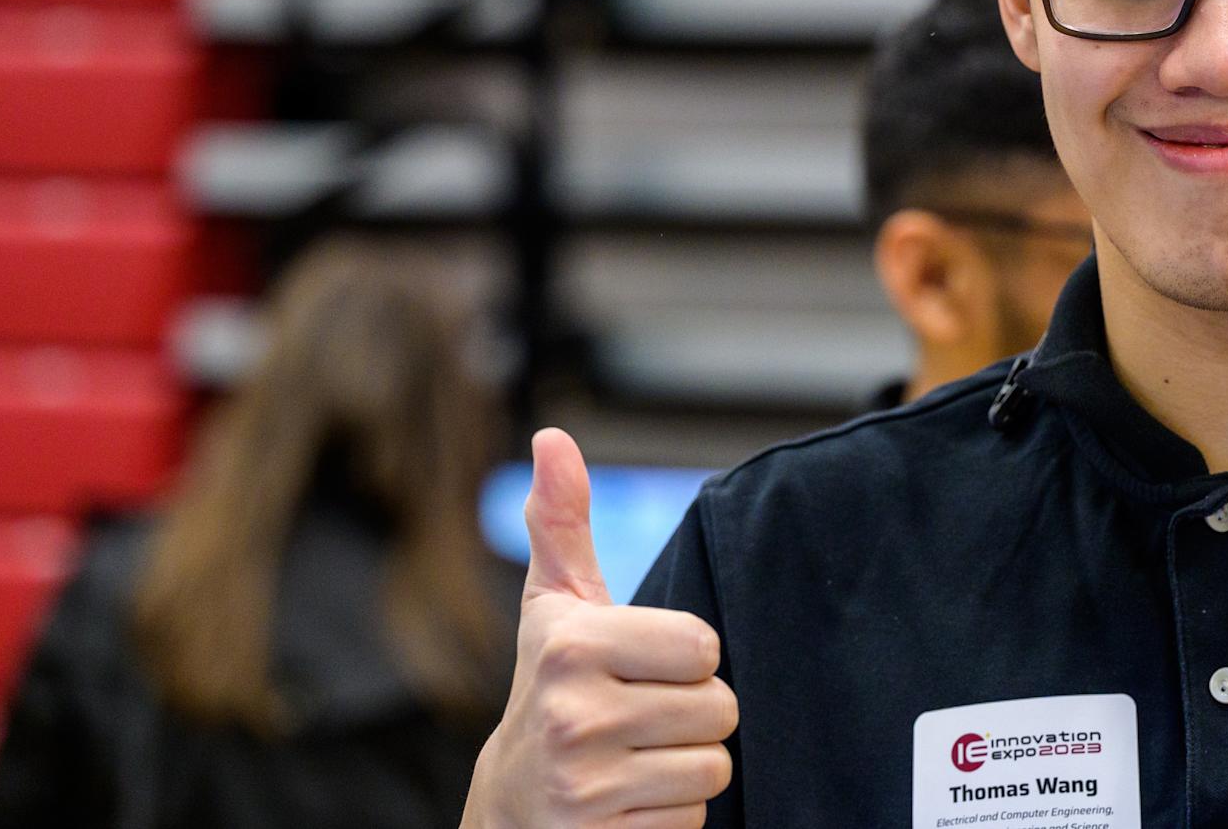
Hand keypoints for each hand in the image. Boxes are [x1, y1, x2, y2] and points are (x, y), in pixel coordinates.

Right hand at [463, 429, 738, 828]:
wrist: (508, 808)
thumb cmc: (548, 691)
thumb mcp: (554, 609)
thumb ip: (562, 523)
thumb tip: (552, 437)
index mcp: (574, 646)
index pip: (706, 648)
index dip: (688, 660)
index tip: (644, 668)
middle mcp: (576, 715)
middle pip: (720, 710)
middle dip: (692, 716)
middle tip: (641, 718)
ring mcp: (586, 784)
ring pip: (714, 768)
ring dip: (685, 767)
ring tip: (634, 759)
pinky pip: (695, 821)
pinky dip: (672, 816)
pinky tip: (629, 802)